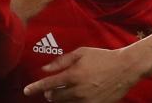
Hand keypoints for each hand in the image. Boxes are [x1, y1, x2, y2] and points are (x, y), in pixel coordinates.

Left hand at [23, 47, 141, 101]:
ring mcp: (86, 100)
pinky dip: (72, 102)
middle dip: (49, 94)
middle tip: (51, 90)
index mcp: (73, 75)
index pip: (48, 84)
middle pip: (55, 97)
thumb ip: (61, 61)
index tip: (26, 91)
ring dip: (60, 99)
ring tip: (63, 92)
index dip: (35, 88)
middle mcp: (78, 90)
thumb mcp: (81, 53)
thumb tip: (45, 68)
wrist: (125, 68)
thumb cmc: (102, 57)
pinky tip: (75, 96)